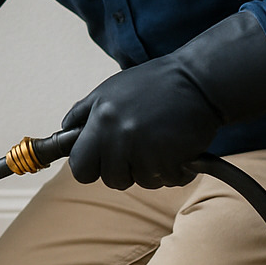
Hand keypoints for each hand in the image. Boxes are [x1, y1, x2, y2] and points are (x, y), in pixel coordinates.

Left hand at [61, 12, 265, 189]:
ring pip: (141, 182)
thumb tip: (65, 132)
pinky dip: (174, 170)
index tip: (101, 159)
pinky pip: (166, 180)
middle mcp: (120, 138)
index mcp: (101, 121)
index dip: (90, 166)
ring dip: (152, 169)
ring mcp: (146, 151)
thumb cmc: (154, 84)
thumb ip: (84, 112)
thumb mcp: (110, 89)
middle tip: (138, 147)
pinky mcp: (171, 161)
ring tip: (160, 142)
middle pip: (111, 180)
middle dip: (124, 169)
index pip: (80, 168)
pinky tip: (177, 148)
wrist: (200, 82)